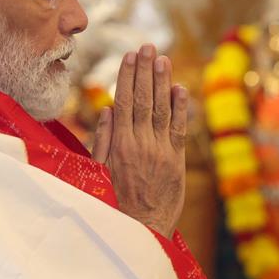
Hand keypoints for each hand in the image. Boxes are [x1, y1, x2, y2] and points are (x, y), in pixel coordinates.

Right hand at [92, 44, 187, 237]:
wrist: (139, 232)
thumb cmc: (113, 204)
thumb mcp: (98, 173)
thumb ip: (103, 140)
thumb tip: (108, 109)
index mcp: (119, 145)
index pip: (124, 102)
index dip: (127, 77)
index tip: (129, 56)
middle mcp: (141, 144)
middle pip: (144, 100)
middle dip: (146, 71)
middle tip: (147, 46)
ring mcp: (161, 152)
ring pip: (162, 110)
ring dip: (163, 82)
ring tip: (162, 58)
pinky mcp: (176, 162)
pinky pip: (180, 130)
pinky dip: (181, 109)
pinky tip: (180, 88)